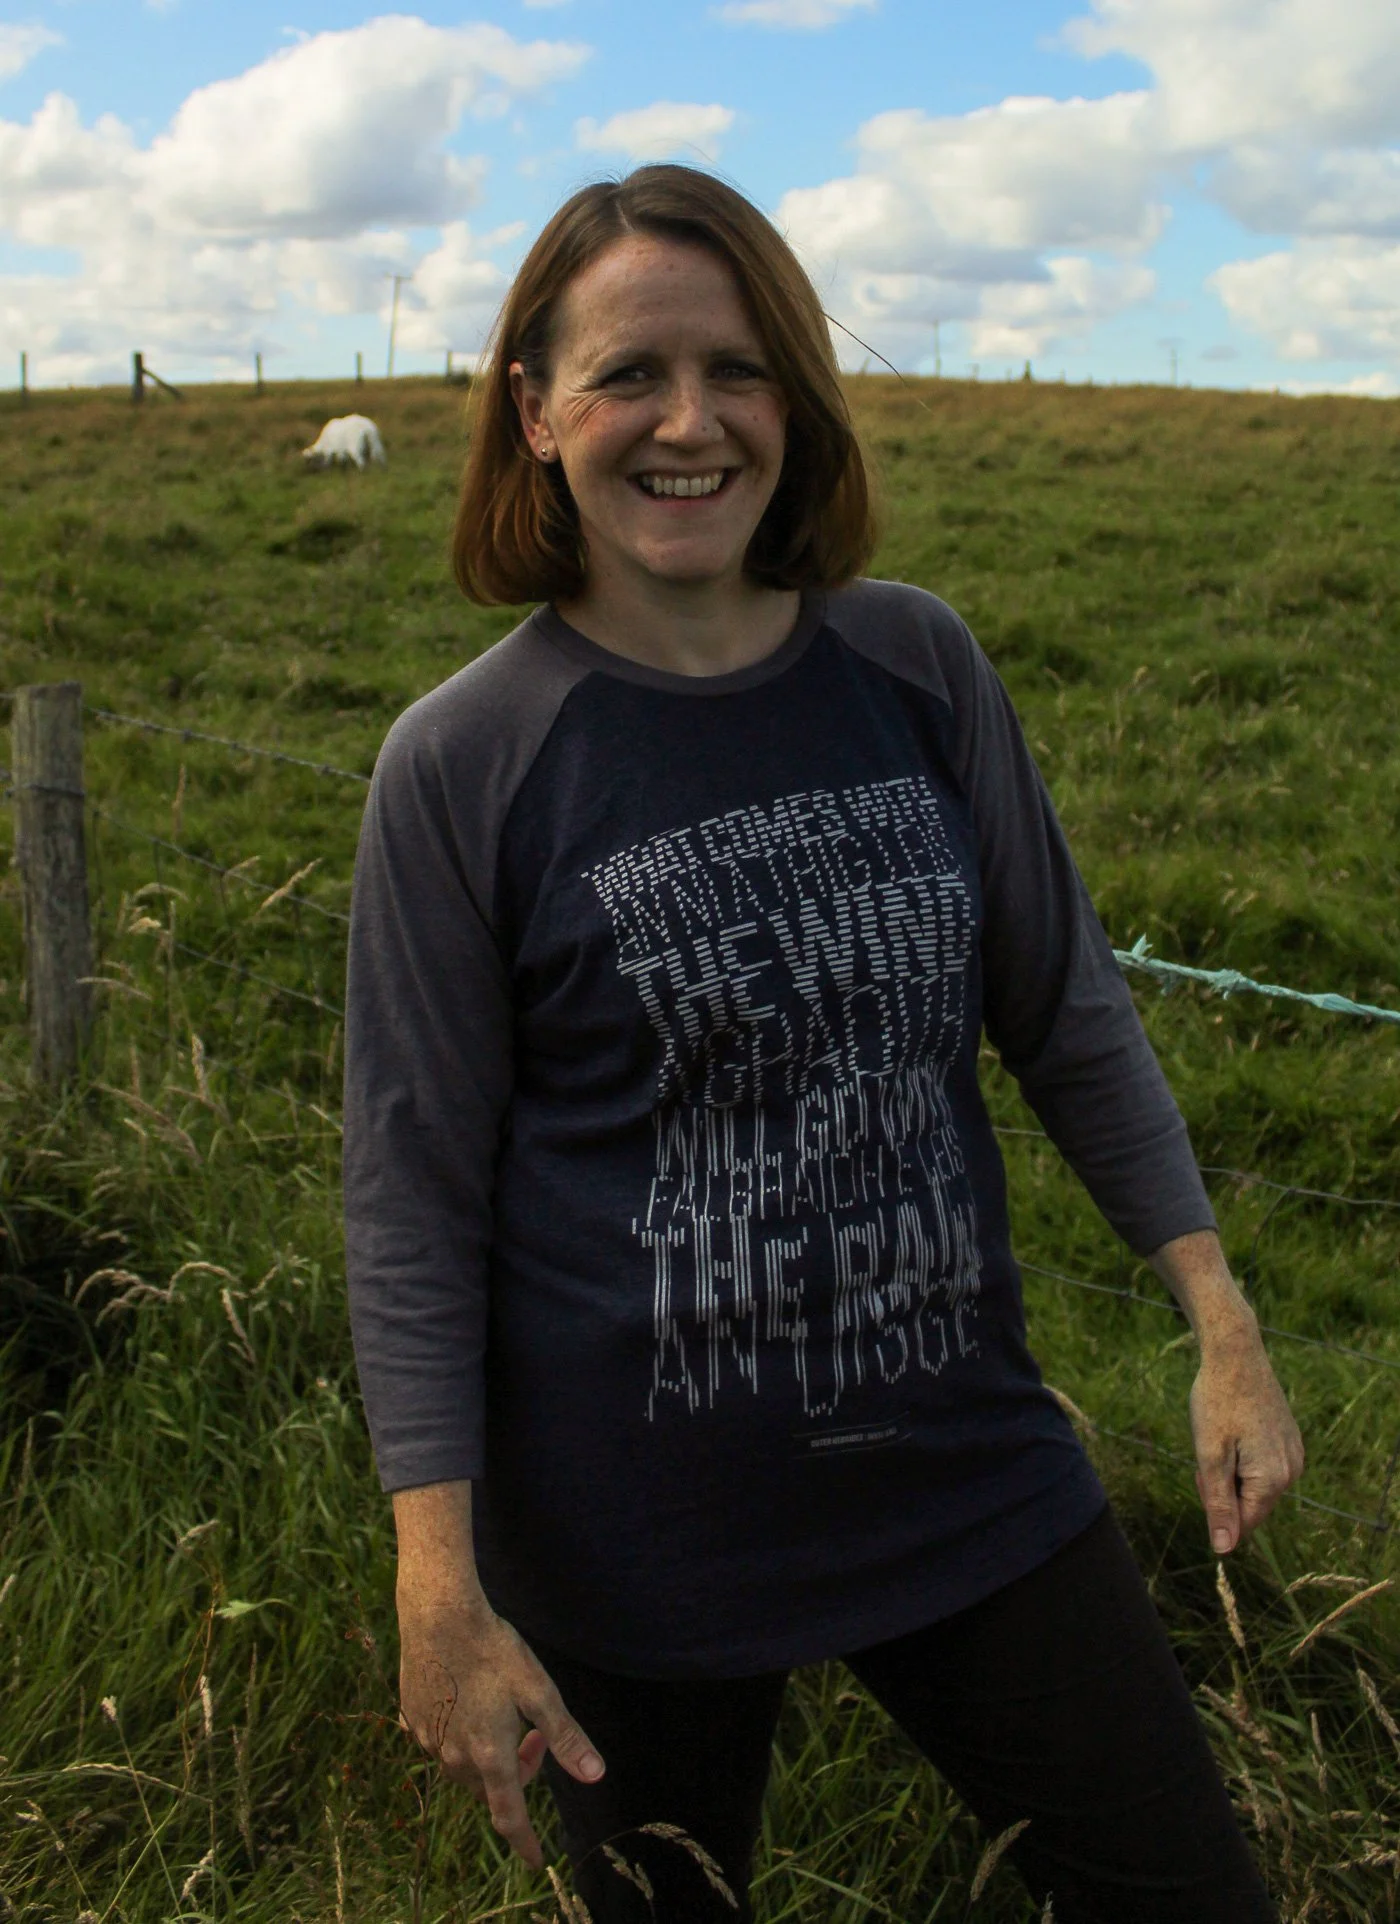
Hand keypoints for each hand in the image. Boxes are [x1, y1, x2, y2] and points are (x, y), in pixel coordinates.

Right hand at [398, 1595, 604, 1866]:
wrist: (438, 1615)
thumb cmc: (494, 1650)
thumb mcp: (539, 1691)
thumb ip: (565, 1737)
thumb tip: (594, 1775)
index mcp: (490, 1754)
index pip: (510, 1816)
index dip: (525, 1843)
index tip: (537, 1862)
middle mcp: (455, 1756)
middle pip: (490, 1787)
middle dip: (517, 1773)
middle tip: (533, 1732)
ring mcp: (428, 1738)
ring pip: (464, 1767)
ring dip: (488, 1755)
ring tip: (503, 1713)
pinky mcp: (412, 1718)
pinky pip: (439, 1743)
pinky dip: (459, 1736)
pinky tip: (467, 1703)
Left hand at [1188, 1324, 1304, 1554]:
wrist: (1236, 1352)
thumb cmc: (1217, 1401)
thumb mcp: (1210, 1455)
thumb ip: (1218, 1504)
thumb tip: (1224, 1550)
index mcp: (1274, 1479)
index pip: (1243, 1524)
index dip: (1215, 1506)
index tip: (1203, 1472)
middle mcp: (1292, 1471)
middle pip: (1250, 1505)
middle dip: (1223, 1488)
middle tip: (1208, 1451)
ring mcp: (1294, 1454)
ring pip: (1255, 1485)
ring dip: (1231, 1472)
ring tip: (1220, 1437)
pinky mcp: (1289, 1440)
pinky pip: (1263, 1466)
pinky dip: (1242, 1457)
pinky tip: (1233, 1430)